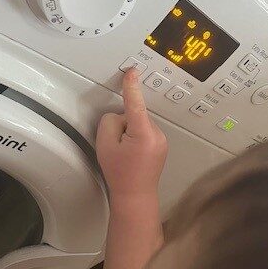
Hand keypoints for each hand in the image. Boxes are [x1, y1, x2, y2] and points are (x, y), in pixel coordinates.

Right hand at [96, 69, 167, 200]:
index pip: (135, 103)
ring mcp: (162, 140)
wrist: (135, 195)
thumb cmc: (120, 175)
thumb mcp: (105, 145)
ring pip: (139, 123)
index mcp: (143, 134)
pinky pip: (145, 131)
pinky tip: (133, 154)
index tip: (132, 73)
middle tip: (119, 148)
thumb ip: (110, 122)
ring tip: (127, 154)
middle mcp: (157, 135)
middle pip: (134, 115)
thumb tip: (119, 115)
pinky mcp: (162, 144)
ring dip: (130, 132)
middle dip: (123, 125)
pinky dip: (137, 138)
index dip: (131, 87)